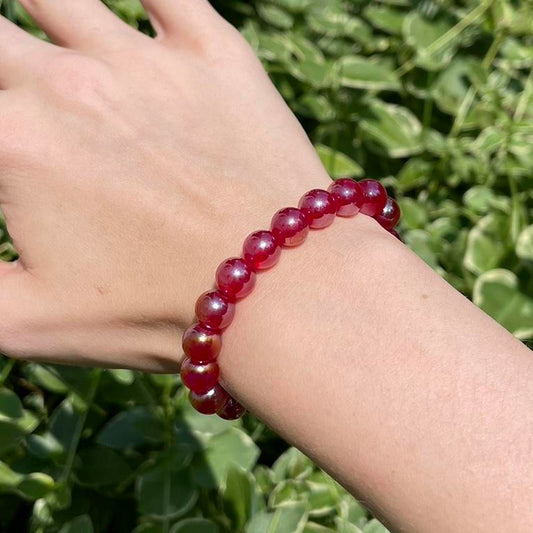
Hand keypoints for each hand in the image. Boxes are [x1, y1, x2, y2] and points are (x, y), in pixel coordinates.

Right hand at [0, 0, 329, 370]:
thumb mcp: (31, 322)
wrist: (277, 288)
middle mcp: (71, 83)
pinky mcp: (214, 56)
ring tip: (44, 40)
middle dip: (1, 60)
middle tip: (18, 91)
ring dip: (40, 10)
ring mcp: (147, 62)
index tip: (15, 155)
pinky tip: (134, 6)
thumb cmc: (157, 310)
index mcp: (16, 141)